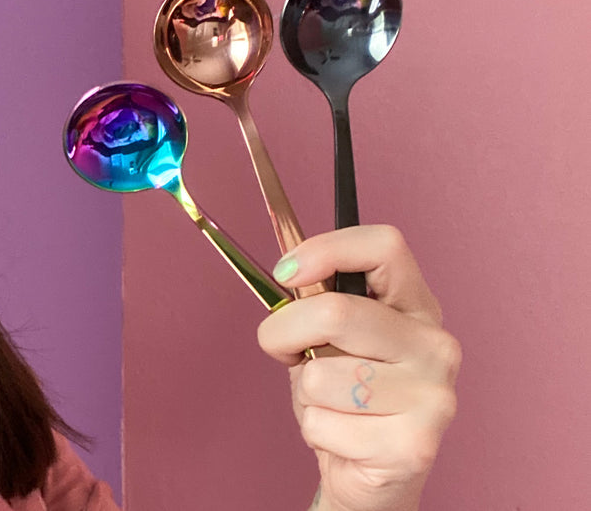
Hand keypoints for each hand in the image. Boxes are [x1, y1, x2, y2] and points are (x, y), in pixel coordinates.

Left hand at [256, 225, 459, 510]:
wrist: (368, 475)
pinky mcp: (416, 445)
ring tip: (331, 406)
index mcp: (417, 307)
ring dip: (305, 394)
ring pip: (321, 376)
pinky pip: (324, 423)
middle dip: (284, 333)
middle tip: (285, 351)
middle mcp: (436, 346)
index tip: (286, 272)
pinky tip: (344, 439)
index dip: (326, 249)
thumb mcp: (328, 340)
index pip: (385, 246)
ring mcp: (434, 397)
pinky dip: (315, 432)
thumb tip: (290, 273)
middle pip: (336, 312)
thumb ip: (317, 303)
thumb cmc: (343, 398)